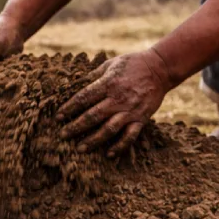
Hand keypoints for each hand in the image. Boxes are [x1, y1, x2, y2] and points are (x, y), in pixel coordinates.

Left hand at [56, 49, 171, 155]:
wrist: (160, 68)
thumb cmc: (132, 64)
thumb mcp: (110, 64)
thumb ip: (93, 76)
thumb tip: (73, 84)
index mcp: (108, 83)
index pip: (83, 98)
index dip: (69, 109)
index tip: (58, 118)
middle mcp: (118, 98)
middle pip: (92, 116)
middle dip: (75, 127)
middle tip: (63, 136)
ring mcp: (130, 110)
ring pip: (108, 129)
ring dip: (93, 140)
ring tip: (80, 149)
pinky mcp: (141, 118)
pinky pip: (130, 136)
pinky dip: (120, 146)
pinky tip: (108, 154)